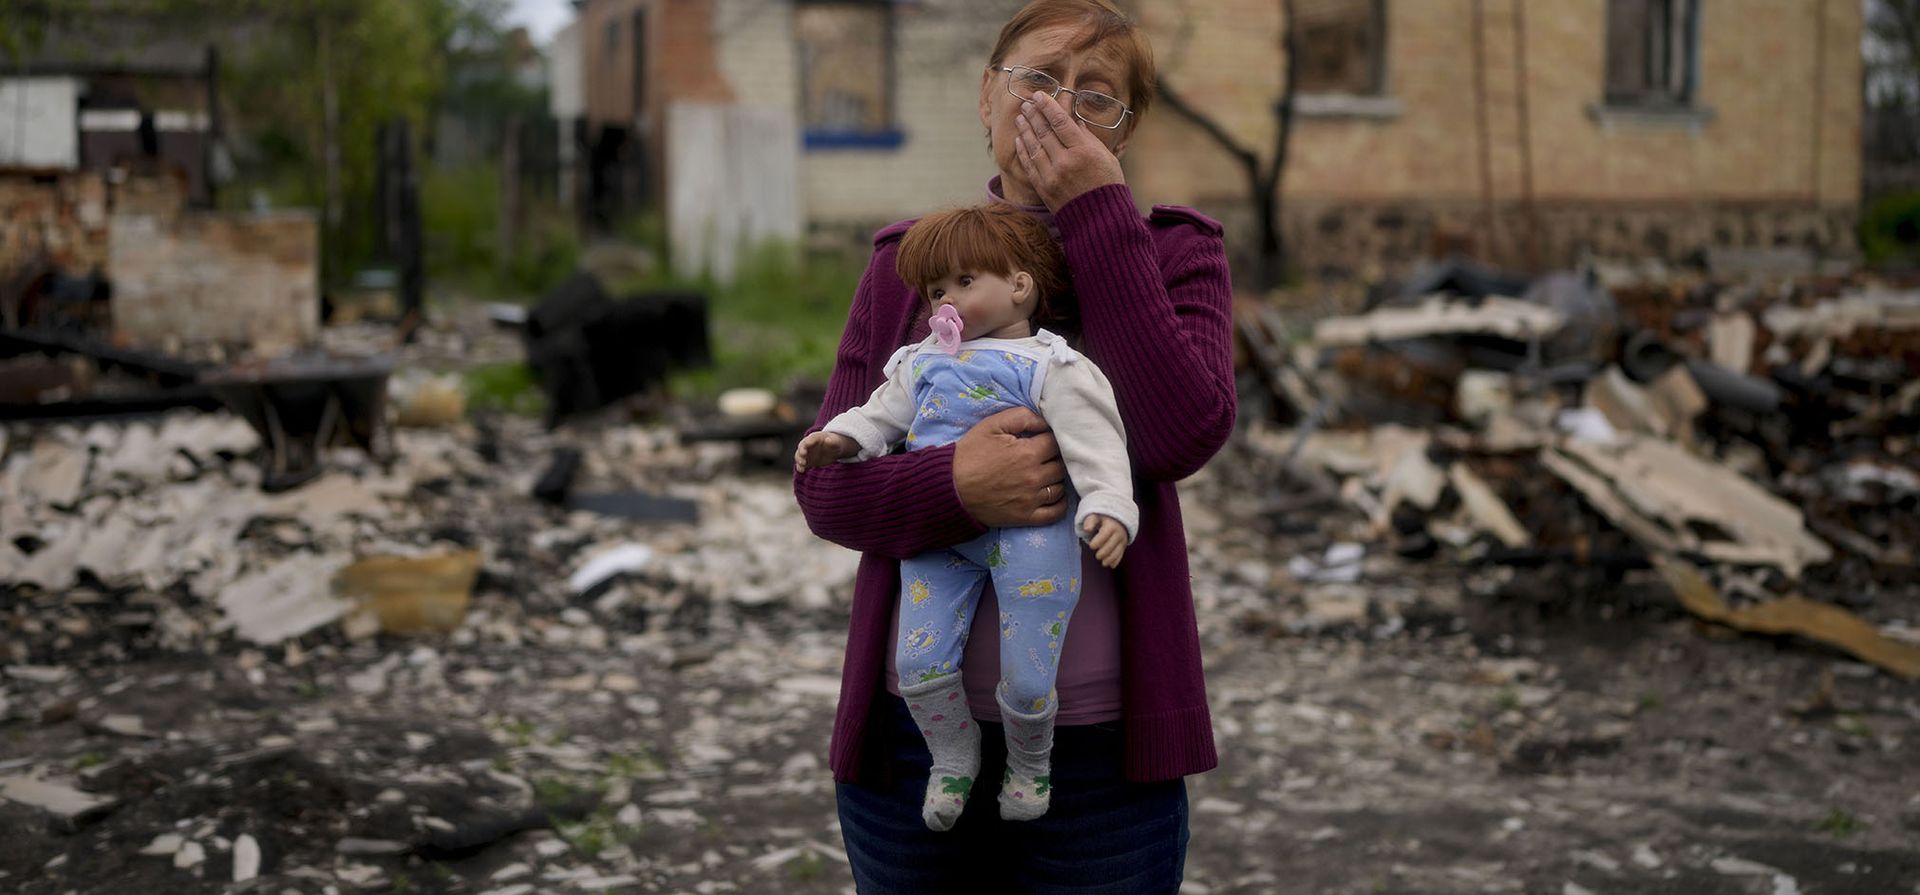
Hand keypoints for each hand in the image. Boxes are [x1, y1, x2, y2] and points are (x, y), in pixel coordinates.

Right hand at [794, 431, 856, 472]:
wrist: (833, 450)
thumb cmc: (834, 443)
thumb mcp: (836, 442)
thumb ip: (832, 442)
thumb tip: (828, 440)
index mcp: (815, 437)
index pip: (811, 438)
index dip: (808, 441)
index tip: (807, 444)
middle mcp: (808, 444)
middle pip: (802, 446)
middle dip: (801, 450)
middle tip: (803, 455)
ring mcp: (807, 453)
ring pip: (799, 455)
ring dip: (799, 460)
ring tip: (802, 465)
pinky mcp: (807, 461)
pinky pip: (801, 464)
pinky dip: (800, 467)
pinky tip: (801, 470)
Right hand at [952, 407, 1067, 527]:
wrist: (950, 487)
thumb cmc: (970, 454)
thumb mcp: (992, 425)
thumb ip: (1022, 417)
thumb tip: (1045, 421)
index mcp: (1027, 453)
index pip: (1056, 442)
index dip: (1049, 438)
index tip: (1040, 440)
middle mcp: (1034, 477)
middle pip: (1061, 465)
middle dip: (1053, 458)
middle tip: (1042, 456)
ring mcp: (1031, 499)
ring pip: (1061, 487)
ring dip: (1056, 479)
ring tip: (1044, 474)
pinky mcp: (1026, 517)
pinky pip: (1056, 512)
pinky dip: (1059, 503)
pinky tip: (1052, 494)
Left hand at [1012, 91, 1126, 210]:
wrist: (1101, 219)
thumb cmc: (1108, 185)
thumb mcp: (1106, 157)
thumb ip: (1088, 138)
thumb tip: (1074, 121)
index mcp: (1083, 151)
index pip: (1060, 121)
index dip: (1047, 106)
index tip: (1039, 95)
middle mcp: (1065, 162)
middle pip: (1044, 131)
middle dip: (1033, 114)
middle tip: (1026, 103)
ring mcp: (1052, 176)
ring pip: (1034, 146)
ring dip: (1025, 129)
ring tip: (1020, 117)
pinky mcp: (1044, 188)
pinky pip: (1029, 164)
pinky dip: (1023, 150)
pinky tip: (1020, 139)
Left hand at [1084, 514, 1125, 567]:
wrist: (1118, 519)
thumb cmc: (1103, 518)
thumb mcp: (1096, 516)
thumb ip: (1090, 521)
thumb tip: (1086, 529)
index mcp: (1111, 525)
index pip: (1104, 535)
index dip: (1097, 542)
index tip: (1091, 546)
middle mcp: (1118, 533)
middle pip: (1111, 546)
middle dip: (1103, 553)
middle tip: (1097, 556)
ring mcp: (1122, 540)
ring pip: (1117, 552)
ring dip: (1110, 559)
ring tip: (1103, 563)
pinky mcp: (1123, 545)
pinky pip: (1121, 554)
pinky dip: (1116, 561)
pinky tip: (1111, 565)